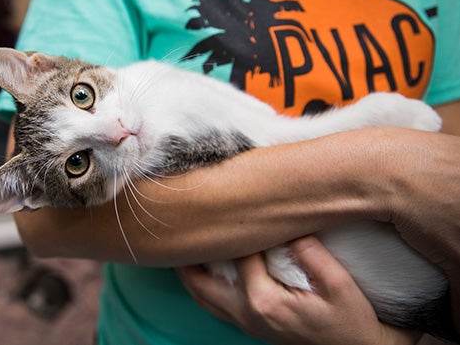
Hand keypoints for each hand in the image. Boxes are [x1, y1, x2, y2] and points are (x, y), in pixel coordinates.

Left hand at [177, 236, 419, 344]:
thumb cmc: (349, 318)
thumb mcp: (339, 284)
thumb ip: (311, 253)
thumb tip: (287, 224)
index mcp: (265, 300)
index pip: (236, 255)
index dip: (232, 229)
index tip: (226, 204)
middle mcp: (247, 314)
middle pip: (200, 280)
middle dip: (188, 253)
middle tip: (181, 223)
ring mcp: (245, 323)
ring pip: (200, 295)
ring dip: (189, 269)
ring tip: (184, 241)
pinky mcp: (248, 326)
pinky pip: (211, 304)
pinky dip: (200, 284)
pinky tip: (202, 265)